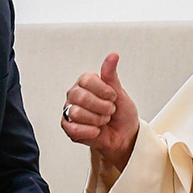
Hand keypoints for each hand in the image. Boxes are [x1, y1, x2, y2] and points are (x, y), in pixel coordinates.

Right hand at [61, 53, 139, 168]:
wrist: (124, 136)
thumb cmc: (121, 114)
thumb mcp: (119, 93)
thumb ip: (111, 75)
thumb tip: (113, 56)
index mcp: (85, 83)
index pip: (87, 80)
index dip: (104, 90)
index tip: (113, 97)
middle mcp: (75, 95)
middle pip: (82, 97)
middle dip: (102, 107)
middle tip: (109, 110)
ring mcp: (70, 111)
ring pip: (77, 113)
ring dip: (97, 120)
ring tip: (103, 120)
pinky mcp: (68, 128)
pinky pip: (74, 128)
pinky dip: (91, 131)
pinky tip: (97, 130)